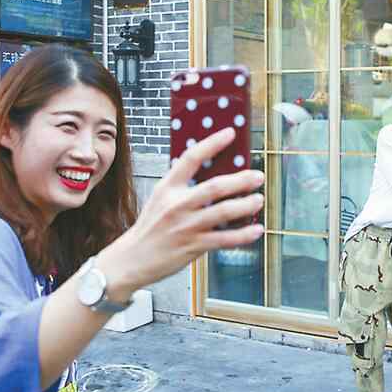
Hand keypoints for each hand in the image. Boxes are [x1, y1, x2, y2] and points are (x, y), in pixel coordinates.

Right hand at [98, 128, 264, 298]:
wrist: (133, 258)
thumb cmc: (151, 227)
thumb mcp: (160, 199)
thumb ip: (181, 186)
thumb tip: (212, 175)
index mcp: (168, 188)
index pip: (191, 158)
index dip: (212, 143)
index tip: (230, 133)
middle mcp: (177, 205)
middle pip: (214, 187)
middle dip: (241, 180)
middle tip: (258, 176)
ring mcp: (186, 226)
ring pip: (223, 212)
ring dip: (246, 205)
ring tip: (258, 200)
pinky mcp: (193, 246)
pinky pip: (224, 239)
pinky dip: (243, 235)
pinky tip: (257, 229)